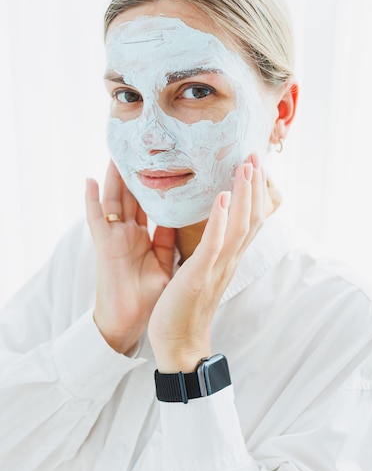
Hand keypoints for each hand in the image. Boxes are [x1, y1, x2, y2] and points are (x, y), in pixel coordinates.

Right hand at [85, 160, 174, 354]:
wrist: (130, 325)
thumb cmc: (148, 297)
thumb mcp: (164, 262)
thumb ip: (168, 239)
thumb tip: (181, 217)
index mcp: (144, 237)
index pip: (151, 203)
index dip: (156, 183)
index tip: (166, 161)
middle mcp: (128, 233)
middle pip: (131, 195)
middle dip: (135, 172)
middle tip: (141, 146)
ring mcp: (114, 237)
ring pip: (113, 200)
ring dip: (113, 177)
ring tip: (116, 152)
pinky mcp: (104, 247)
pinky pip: (96, 220)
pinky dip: (91, 201)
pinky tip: (90, 181)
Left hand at [148, 153, 266, 372]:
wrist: (179, 346)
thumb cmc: (186, 308)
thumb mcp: (202, 272)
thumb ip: (211, 250)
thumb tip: (213, 227)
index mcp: (228, 259)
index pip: (250, 221)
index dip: (255, 193)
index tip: (254, 167)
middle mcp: (229, 261)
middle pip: (252, 218)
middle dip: (254, 186)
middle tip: (255, 155)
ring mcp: (217, 268)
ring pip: (240, 227)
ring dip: (245, 195)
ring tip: (245, 166)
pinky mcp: (200, 276)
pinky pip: (214, 245)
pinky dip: (221, 220)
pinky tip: (223, 198)